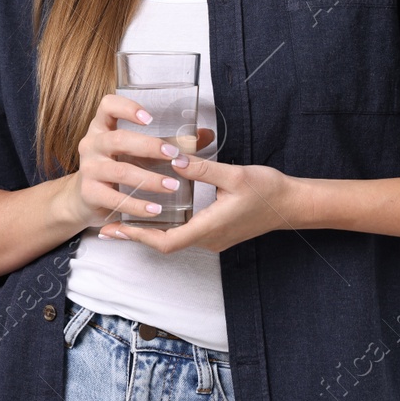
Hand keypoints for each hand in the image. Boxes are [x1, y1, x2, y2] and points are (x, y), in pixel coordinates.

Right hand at [59, 94, 199, 230]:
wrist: (85, 198)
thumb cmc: (117, 168)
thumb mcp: (137, 151)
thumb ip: (170, 142)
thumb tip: (205, 134)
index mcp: (102, 127)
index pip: (108, 106)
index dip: (127, 108)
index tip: (150, 118)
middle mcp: (92, 144)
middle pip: (118, 139)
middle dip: (149, 147)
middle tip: (174, 155)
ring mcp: (88, 169)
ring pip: (119, 171)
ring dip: (149, 179)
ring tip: (172, 187)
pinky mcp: (89, 192)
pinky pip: (115, 199)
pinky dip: (137, 205)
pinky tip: (155, 209)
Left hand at [101, 154, 298, 253]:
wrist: (292, 205)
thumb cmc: (268, 190)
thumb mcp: (235, 174)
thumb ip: (202, 168)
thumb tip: (173, 157)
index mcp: (210, 228)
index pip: (166, 241)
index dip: (138, 237)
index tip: (115, 229)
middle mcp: (208, 239)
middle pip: (164, 243)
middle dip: (135, 235)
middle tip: (107, 225)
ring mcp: (213, 238)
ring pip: (174, 238)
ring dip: (148, 230)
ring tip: (122, 217)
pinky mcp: (217, 232)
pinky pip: (184, 233)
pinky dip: (164, 225)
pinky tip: (153, 211)